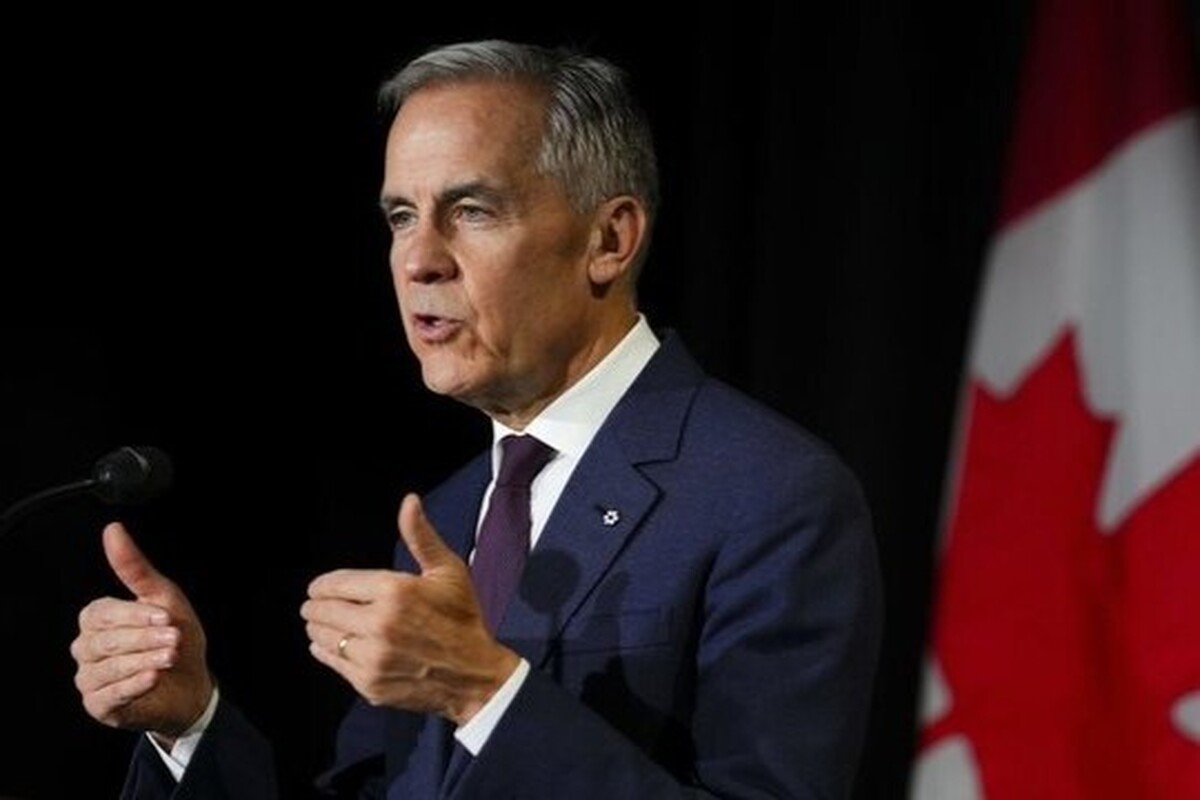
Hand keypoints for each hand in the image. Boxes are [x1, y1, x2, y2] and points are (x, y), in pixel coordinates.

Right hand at [70, 522, 213, 740]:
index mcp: (98, 619)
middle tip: (174, 638)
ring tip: (170, 657)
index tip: (165, 616)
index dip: (134, 615)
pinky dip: (133, 684)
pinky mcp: (99, 705)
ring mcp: (90, 678)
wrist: (191, 683)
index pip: (103, 613)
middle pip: (105, 641)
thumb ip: (134, 567)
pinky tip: (153, 676)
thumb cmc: (174, 637)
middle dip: (144, 638)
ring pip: (107, 668)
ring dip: (143, 660)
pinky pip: (109, 694)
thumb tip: (113, 530)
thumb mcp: (163, 598)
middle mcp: (87, 648)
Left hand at [303, 493, 519, 724]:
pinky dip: (325, 651)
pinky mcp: (369, 683)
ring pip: (322, 637)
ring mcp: (372, 657)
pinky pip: (332, 662)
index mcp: (395, 591)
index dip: (322, 585)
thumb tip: (409, 501)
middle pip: (322, 611)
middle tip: (315, 605)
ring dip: (317, 628)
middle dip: (315, 606)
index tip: (318, 587)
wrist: (474, 674)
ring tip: (322, 624)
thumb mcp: (447, 571)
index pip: (335, 584)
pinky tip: (331, 646)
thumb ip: (420, 536)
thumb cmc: (462, 618)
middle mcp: (379, 624)